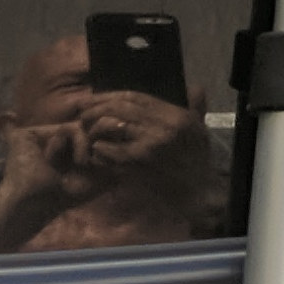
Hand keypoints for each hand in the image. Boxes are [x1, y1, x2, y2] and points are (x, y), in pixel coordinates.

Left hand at [65, 88, 203, 186]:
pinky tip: (95, 151)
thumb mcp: (201, 130)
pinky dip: (99, 149)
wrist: (200, 195)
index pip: (136, 96)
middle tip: (82, 113)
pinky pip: (110, 150)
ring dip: (95, 127)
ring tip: (86, 131)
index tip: (94, 97)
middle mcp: (162, 125)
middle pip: (121, 107)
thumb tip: (194, 88)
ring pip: (113, 124)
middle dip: (97, 107)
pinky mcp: (138, 164)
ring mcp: (149, 144)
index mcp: (175, 114)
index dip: (110, 95)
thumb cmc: (198, 162)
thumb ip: (196, 108)